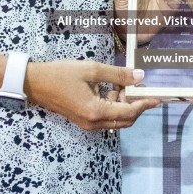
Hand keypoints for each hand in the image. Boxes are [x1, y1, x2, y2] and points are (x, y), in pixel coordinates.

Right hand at [26, 60, 159, 130]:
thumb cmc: (60, 74)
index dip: (144, 104)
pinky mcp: (83, 120)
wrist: (35, 83)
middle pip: (125, 120)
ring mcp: (87, 123)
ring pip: (116, 120)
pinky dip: (113, 105)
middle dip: (136, 104)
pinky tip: (111, 88)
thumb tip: (140, 76)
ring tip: (123, 83)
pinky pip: (106, 117)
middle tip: (139, 86)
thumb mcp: (91, 70)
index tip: (157, 97)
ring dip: (124, 104)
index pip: (129, 112)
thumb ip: (118, 75)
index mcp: (95, 111)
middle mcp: (92, 123)